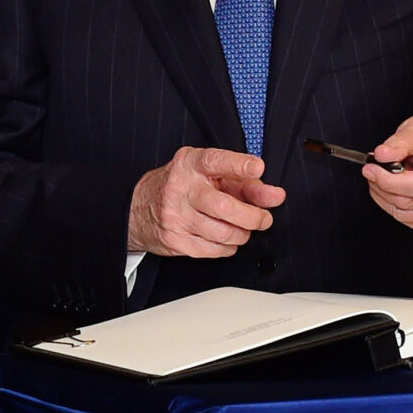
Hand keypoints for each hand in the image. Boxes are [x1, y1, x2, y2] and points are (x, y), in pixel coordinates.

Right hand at [128, 147, 285, 257]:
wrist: (138, 208)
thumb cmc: (181, 187)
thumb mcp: (209, 175)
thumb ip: (243, 181)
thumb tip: (274, 195)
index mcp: (189, 164)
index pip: (215, 161)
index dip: (238, 164)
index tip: (257, 167)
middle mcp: (180, 189)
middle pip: (224, 207)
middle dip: (253, 217)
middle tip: (264, 219)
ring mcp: (175, 216)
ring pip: (223, 233)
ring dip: (242, 234)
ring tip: (242, 228)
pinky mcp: (175, 240)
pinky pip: (215, 250)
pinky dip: (228, 247)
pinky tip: (225, 239)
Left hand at [364, 111, 412, 231]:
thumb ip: (398, 142)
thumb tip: (381, 155)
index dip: (388, 181)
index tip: (371, 169)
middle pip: (409, 202)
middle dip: (381, 187)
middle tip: (372, 171)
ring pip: (406, 215)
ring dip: (385, 198)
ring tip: (384, 179)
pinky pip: (411, 221)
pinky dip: (395, 208)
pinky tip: (396, 191)